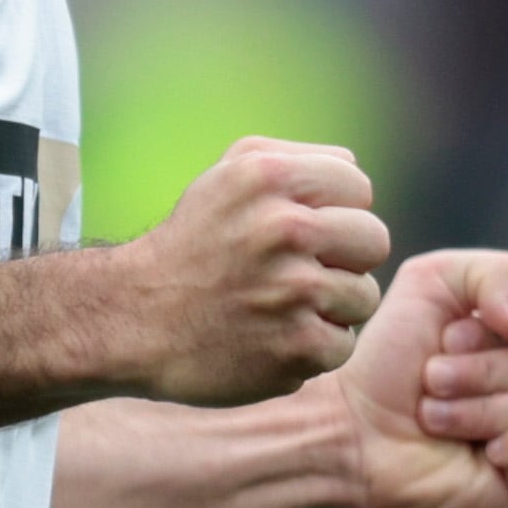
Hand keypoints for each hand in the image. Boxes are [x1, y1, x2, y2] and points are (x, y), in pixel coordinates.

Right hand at [103, 137, 391, 405]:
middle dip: (342, 258)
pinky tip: (273, 338)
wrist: (134, 318)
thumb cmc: (191, 243)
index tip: (299, 232)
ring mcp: (293, 292)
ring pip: (364, 296)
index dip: (334, 211)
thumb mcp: (227, 175)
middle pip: (373, 240)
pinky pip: (343, 345)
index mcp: (271, 178)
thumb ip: (295, 158)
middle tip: (297, 272)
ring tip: (281, 307)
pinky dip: (312, 349)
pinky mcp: (296, 348)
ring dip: (330, 307)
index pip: (359, 187)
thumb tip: (353, 165)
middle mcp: (284, 229)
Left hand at [320, 248, 507, 507]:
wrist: (352, 431)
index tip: (443, 342)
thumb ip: (495, 272)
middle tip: (430, 385)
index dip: (494, 329)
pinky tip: (484, 454)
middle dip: (478, 372)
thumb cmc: (388, 361)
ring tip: (435, 420)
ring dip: (479, 411)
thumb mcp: (431, 282)